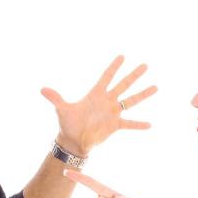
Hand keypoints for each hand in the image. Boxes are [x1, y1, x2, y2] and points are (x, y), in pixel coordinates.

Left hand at [41, 55, 156, 156]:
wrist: (73, 141)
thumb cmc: (67, 124)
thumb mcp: (62, 110)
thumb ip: (55, 98)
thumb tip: (42, 89)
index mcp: (96, 94)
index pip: (106, 77)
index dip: (114, 67)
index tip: (122, 56)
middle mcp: (107, 101)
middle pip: (124, 85)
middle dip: (134, 75)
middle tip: (145, 65)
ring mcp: (112, 113)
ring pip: (131, 101)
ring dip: (143, 95)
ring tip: (156, 87)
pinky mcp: (115, 126)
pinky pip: (130, 124)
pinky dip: (139, 125)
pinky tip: (150, 125)